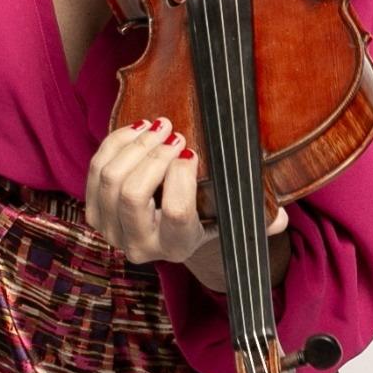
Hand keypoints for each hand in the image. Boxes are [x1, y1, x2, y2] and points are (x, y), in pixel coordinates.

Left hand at [84, 117, 287, 265]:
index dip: (182, 175)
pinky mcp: (94, 210)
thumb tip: (278, 218)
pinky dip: (116, 143)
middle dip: (153, 154)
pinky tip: (138, 129)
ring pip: (111, 178)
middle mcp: (140, 245)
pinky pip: (97, 169)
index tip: (192, 151)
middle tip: (174, 132)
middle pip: (132, 194)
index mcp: (178, 246)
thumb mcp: (233, 218)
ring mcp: (111, 229)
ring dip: (134, 145)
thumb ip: (260, 219)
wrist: (169, 228)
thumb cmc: (206, 215)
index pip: (177, 212)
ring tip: (160, 126)